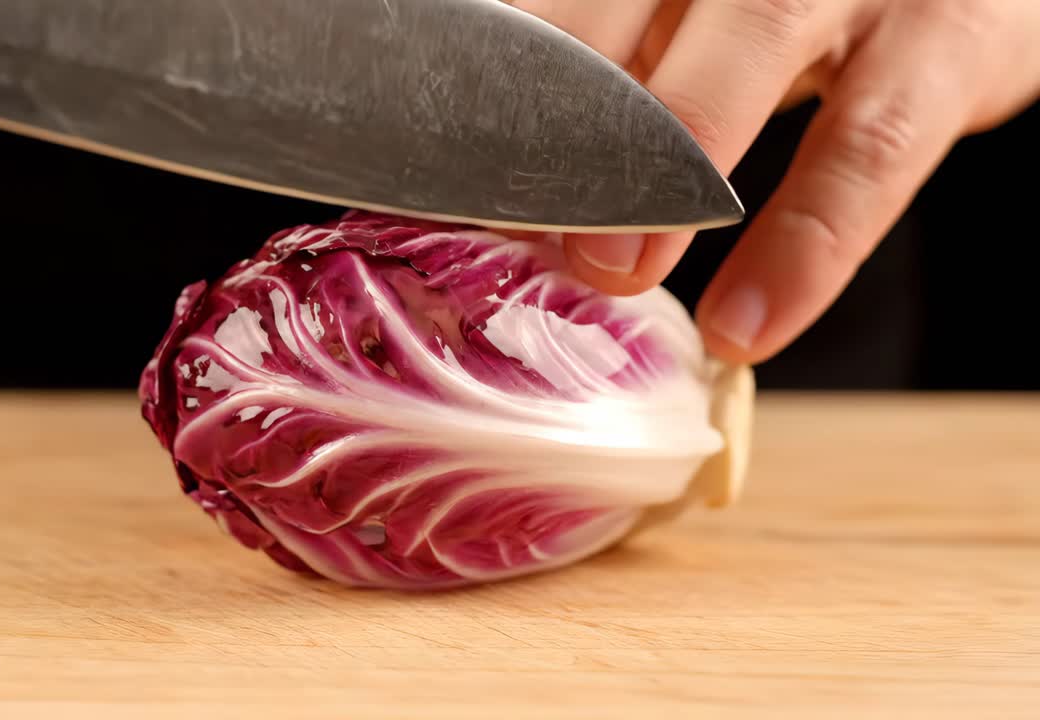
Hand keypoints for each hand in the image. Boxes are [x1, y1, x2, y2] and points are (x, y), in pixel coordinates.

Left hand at [510, 0, 1039, 364]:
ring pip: (745, 53)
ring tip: (611, 270)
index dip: (496, 90)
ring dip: (665, 174)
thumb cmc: (803, 14)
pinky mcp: (946, 43)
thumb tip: (501, 192)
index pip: (562, 11)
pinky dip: (803, 246)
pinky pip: (868, 150)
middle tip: (504, 221)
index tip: (441, 182)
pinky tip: (745, 324)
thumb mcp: (698, 21)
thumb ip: (619, 71)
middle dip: (559, 128)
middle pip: (624, 20)